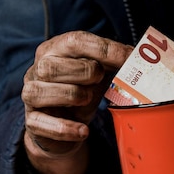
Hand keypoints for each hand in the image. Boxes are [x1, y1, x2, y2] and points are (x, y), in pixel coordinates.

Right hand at [22, 31, 131, 173]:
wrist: (63, 129)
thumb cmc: (82, 94)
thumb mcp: (99, 76)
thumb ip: (115, 64)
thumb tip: (143, 57)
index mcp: (55, 50)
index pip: (75, 41)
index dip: (105, 49)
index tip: (130, 58)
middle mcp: (37, 69)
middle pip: (51, 65)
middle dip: (83, 72)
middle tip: (99, 80)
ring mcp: (30, 95)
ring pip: (41, 91)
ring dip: (72, 96)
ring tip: (87, 100)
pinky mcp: (31, 121)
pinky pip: (41, 123)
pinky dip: (66, 128)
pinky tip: (84, 131)